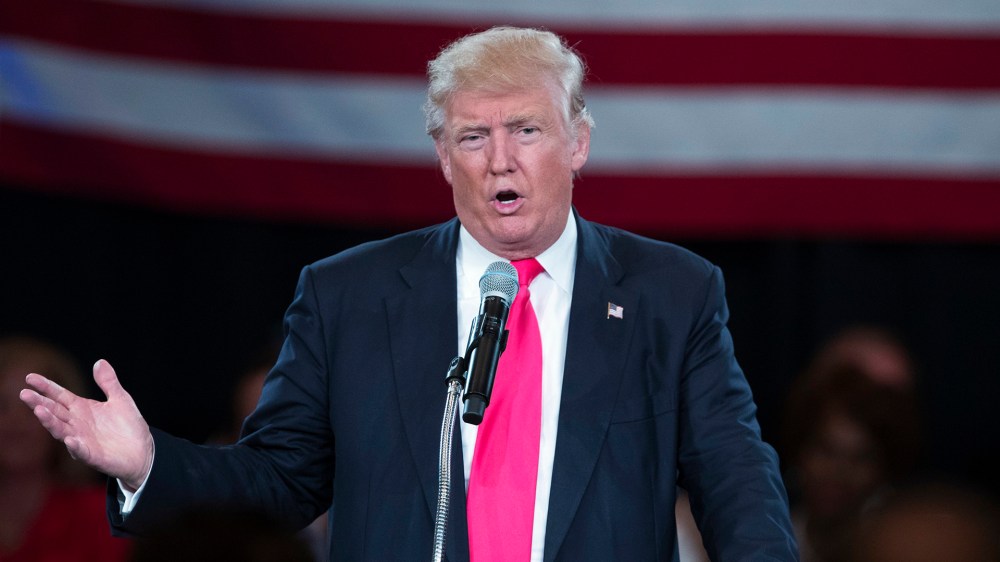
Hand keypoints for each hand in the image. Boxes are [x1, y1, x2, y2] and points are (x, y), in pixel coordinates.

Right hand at [20, 359, 153, 490]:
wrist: (142, 452)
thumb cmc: (128, 426)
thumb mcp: (120, 399)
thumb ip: (108, 382)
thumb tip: (99, 361)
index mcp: (82, 409)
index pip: (60, 396)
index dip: (46, 387)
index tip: (30, 377)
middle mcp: (77, 424)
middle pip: (55, 411)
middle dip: (39, 402)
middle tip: (24, 393)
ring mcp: (82, 440)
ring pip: (61, 430)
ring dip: (50, 422)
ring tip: (39, 410)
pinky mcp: (93, 456)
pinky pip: (81, 451)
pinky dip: (75, 446)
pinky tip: (70, 440)